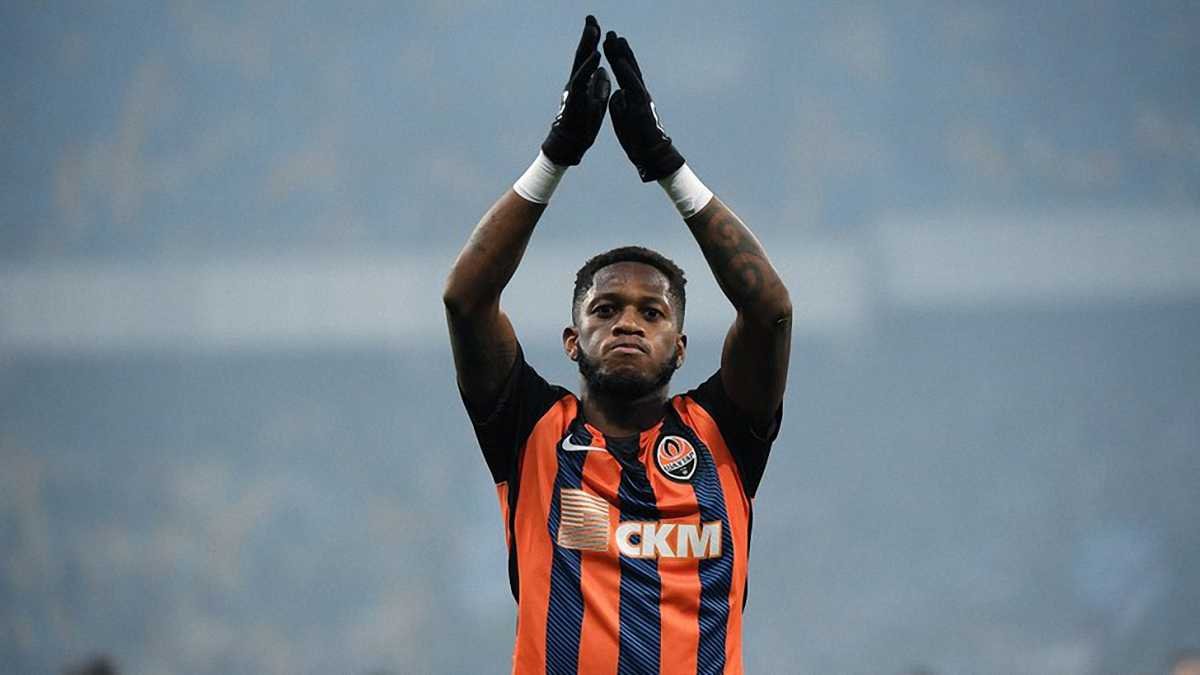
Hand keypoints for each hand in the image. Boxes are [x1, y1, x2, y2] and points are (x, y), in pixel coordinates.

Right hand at [541, 16, 610, 165]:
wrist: (571, 145)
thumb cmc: (582, 126)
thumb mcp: (597, 103)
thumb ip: (598, 86)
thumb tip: (603, 71)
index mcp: (584, 83)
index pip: (589, 59)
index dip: (593, 43)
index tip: (598, 26)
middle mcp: (577, 83)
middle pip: (583, 55)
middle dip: (588, 36)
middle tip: (591, 17)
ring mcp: (575, 90)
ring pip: (581, 63)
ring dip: (588, 45)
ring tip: (593, 28)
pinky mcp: (575, 99)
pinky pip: (582, 79)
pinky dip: (589, 67)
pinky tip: (596, 55)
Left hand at [603, 31, 685, 181]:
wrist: (650, 155)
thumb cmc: (637, 139)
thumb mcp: (623, 118)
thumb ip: (620, 103)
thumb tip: (617, 93)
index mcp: (632, 97)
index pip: (624, 74)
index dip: (617, 58)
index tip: (609, 44)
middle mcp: (638, 93)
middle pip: (629, 68)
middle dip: (620, 50)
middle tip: (612, 33)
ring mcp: (641, 98)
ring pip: (631, 72)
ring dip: (623, 55)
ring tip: (616, 39)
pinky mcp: (642, 106)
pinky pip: (633, 86)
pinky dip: (627, 72)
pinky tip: (621, 60)